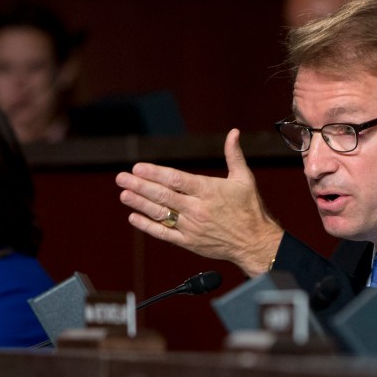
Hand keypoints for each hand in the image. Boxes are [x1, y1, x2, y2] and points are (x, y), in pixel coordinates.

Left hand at [116, 128, 284, 276]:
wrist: (255, 243)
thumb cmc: (250, 210)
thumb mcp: (245, 179)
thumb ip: (234, 156)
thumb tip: (233, 133)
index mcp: (209, 191)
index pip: (176, 180)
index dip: (155, 173)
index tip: (138, 167)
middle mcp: (197, 209)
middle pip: (163, 195)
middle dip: (139, 185)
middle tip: (121, 177)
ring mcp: (192, 227)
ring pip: (160, 213)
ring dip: (139, 203)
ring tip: (124, 194)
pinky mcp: (190, 242)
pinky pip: (164, 233)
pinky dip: (148, 226)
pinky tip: (134, 217)